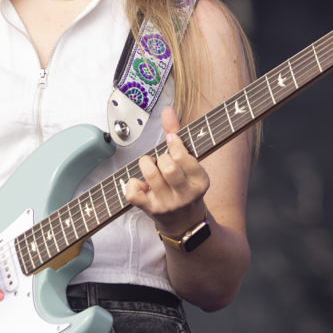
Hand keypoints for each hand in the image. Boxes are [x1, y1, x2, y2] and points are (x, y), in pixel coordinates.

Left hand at [123, 107, 209, 240]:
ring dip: (146, 164)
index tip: (171, 142)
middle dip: (160, 157)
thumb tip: (167, 110)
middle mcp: (186, 194)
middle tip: (161, 160)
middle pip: (167, 166)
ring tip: (150, 167)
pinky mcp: (150, 210)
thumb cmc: (184, 184)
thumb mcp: (188, 162)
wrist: (183, 222)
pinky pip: (133, 193)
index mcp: (200, 181)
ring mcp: (167, 204)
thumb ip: (177, 134)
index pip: (184, 156)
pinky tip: (141, 184)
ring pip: (150, 175)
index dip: (174, 144)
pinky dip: (132, 183)